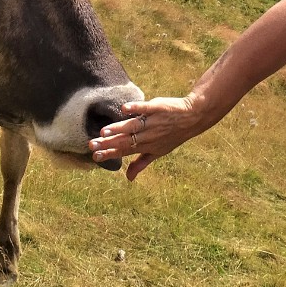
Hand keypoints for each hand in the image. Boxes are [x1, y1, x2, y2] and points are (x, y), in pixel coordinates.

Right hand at [87, 95, 201, 180]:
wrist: (192, 118)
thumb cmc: (173, 136)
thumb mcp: (158, 152)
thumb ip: (141, 163)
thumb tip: (129, 179)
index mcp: (147, 146)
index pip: (125, 150)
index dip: (111, 153)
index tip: (95, 156)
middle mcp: (148, 135)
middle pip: (126, 140)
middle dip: (108, 143)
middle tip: (92, 145)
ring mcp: (152, 121)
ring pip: (133, 126)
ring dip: (118, 129)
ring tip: (103, 131)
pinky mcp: (157, 107)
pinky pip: (145, 108)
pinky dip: (135, 108)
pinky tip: (124, 109)